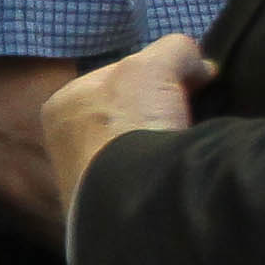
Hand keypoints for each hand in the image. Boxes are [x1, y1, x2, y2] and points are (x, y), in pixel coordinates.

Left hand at [42, 34, 214, 226]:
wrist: (133, 201)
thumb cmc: (130, 123)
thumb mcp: (156, 65)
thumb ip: (176, 50)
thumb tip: (200, 66)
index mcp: (63, 103)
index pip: (121, 76)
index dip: (160, 74)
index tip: (191, 86)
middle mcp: (65, 142)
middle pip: (129, 113)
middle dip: (160, 113)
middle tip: (191, 117)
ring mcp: (84, 182)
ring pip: (136, 149)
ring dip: (161, 146)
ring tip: (186, 149)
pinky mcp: (106, 213)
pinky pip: (143, 182)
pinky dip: (161, 176)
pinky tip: (177, 175)